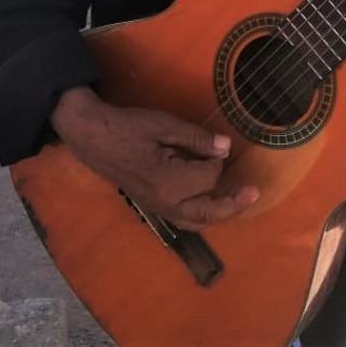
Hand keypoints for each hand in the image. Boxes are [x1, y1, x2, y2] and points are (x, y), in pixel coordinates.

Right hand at [50, 87, 258, 231]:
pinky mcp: (152, 206)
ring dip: (218, 213)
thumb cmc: (128, 127)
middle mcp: (164, 202)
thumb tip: (226, 148)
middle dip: (232, 204)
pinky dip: (201, 215)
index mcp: (167, 182)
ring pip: (194, 221)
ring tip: (239, 201)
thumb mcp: (165, 125)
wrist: (92, 137)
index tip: (215, 145)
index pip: (208, 177)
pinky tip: (211, 204)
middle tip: (253, 193)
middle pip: (206, 212)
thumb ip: (197, 139)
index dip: (217, 159)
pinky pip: (182, 218)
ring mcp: (156, 207)